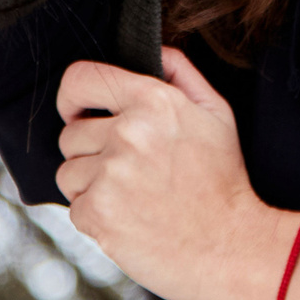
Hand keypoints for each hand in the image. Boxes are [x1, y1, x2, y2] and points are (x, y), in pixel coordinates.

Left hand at [56, 48, 299, 299]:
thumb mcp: (217, 114)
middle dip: (90, 150)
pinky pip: (75, 207)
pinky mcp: (98, 212)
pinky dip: (96, 216)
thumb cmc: (224, 181)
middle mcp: (128, 132)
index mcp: (153, 101)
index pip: (80, 79)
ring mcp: (110, 173)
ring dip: (90, 185)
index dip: (72, 96)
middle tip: (127, 169)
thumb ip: (181, 74)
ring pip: (68, 171)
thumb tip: (154, 53)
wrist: (231, 246)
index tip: (77, 112)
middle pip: (70, 133)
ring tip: (131, 196)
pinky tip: (130, 219)